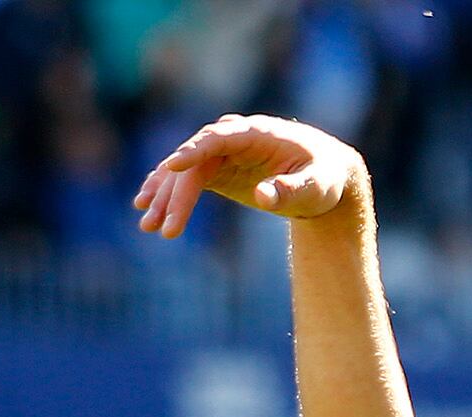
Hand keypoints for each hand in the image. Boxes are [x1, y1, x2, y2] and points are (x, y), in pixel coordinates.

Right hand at [132, 115, 365, 236]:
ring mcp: (222, 152)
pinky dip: (166, 192)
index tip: (172, 167)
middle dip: (175, 194)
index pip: (218, 138)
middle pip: (195, 163)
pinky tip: (147, 209)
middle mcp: (233, 138)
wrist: (324, 175)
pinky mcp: (218, 168)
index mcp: (256, 133)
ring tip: (147, 225)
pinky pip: (186, 179)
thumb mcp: (315, 187)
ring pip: (184, 171)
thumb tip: (263, 196)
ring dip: (163, 196)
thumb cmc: (323, 177)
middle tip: (161, 227)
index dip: (194, 151)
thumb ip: (290, 190)